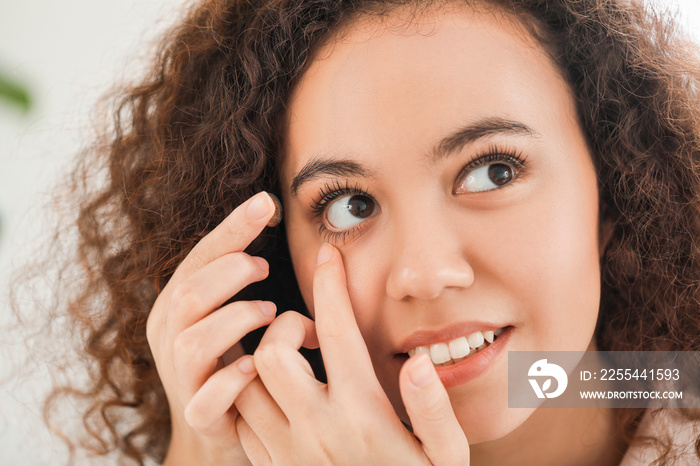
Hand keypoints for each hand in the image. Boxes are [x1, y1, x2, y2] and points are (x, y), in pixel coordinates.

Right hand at [146, 192, 277, 464]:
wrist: (223, 424)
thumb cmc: (233, 354)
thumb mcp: (230, 310)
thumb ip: (239, 270)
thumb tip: (269, 208)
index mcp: (175, 306)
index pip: (197, 259)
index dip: (231, 230)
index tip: (266, 203)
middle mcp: (169, 338)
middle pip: (188, 294)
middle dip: (229, 272)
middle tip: (265, 266)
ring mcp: (180, 379)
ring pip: (194, 342)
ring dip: (237, 319)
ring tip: (271, 312)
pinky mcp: (199, 417)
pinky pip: (206, 399)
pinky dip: (231, 379)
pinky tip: (255, 364)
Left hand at [234, 243, 469, 464]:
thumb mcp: (447, 459)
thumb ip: (436, 409)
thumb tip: (417, 361)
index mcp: (362, 415)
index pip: (335, 333)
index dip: (331, 285)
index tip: (329, 256)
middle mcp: (316, 430)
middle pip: (270, 352)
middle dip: (284, 326)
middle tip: (308, 330)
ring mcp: (286, 453)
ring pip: (245, 384)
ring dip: (262, 360)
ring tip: (292, 358)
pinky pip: (242, 419)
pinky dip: (253, 396)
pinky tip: (280, 395)